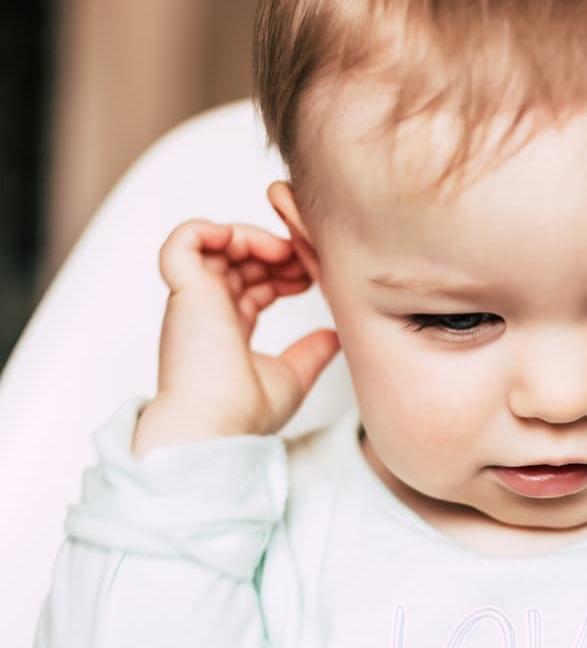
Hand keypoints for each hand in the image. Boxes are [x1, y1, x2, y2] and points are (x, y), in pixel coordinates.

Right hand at [132, 219, 339, 456]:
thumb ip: (311, 353)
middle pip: (237, 260)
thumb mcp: (291, 377)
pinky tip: (238, 239)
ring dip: (251, 237)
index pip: (251, 284)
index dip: (281, 271)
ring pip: (215, 244)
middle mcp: (206, 312)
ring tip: (281, 249)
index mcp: (226, 330)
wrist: (216, 426)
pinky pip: (182, 241)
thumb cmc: (243, 414)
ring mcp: (194, 300)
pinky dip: (208, 229)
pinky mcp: (184, 290)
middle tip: (303, 258)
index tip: (310, 277)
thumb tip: (334, 337)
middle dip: (273, 250)